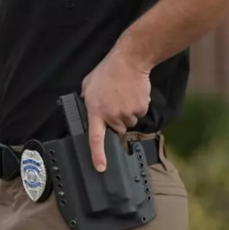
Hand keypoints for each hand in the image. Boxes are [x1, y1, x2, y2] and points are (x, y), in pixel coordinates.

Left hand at [81, 48, 150, 171]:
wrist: (129, 61)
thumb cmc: (107, 71)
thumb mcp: (89, 85)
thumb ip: (87, 101)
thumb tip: (89, 111)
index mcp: (96, 111)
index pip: (95, 138)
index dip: (98, 155)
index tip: (100, 168)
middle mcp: (112, 115)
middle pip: (117, 128)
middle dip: (116, 119)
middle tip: (114, 101)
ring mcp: (127, 112)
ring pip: (129, 121)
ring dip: (127, 111)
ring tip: (123, 94)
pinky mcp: (140, 108)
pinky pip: (139, 113)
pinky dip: (137, 105)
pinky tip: (133, 93)